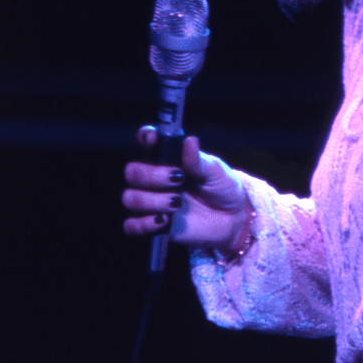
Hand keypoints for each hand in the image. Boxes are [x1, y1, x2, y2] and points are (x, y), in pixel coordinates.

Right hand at [123, 126, 251, 252]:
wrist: (232, 217)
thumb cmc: (221, 186)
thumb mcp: (214, 171)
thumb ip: (198, 160)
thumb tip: (189, 141)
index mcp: (169, 157)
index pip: (147, 140)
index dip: (145, 137)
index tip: (153, 140)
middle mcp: (155, 178)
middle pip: (132, 172)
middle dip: (151, 176)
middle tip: (177, 180)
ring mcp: (152, 201)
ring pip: (130, 198)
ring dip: (151, 201)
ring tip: (177, 204)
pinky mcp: (153, 225)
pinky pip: (132, 226)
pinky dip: (144, 224)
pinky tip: (164, 221)